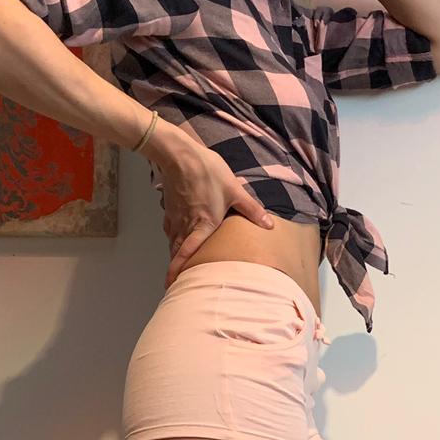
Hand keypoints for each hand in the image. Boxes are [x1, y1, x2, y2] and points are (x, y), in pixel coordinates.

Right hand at [143, 122, 275, 289]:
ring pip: (173, 243)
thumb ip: (252, 209)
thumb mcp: (235, 190)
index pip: (186, 254)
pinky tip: (178, 239)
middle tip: (177, 282)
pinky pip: (170, 231)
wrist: (180, 155)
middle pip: (177, 253)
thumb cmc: (208, 172)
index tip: (172, 284)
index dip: (178, 271)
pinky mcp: (170, 209)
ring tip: (179, 266)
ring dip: (175, 256)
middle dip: (176, 269)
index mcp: (202, 225)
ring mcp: (175, 218)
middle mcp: (185, 225)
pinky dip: (174, 240)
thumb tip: (269, 225)